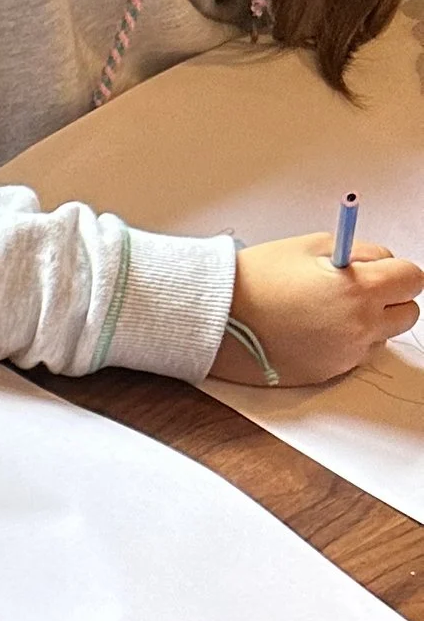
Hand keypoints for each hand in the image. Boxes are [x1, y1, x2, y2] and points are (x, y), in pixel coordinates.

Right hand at [216, 233, 421, 384]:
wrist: (215, 320)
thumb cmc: (255, 281)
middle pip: (407, 313)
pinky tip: (312, 330)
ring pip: (382, 337)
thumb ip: (358, 252)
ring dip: (368, 323)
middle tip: (358, 290)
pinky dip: (343, 343)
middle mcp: (359, 327)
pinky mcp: (327, 373)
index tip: (380, 270)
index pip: (412, 279)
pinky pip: (353, 356)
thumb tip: (378, 261)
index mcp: (360, 290)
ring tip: (329, 311)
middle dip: (389, 299)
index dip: (395, 270)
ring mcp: (344, 354)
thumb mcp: (311, 246)